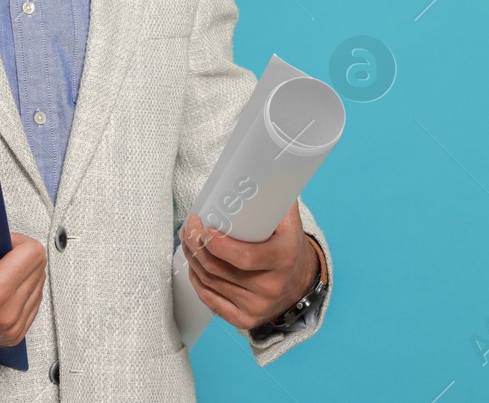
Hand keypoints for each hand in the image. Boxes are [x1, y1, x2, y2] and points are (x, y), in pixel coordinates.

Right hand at [0, 209, 45, 347]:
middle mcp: (7, 314)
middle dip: (19, 256)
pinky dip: (21, 290)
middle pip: (39, 268)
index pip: (34, 253)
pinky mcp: (13, 335)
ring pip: (39, 285)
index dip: (16, 241)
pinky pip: (33, 302)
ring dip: (21, 274)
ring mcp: (12, 328)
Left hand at [179, 202, 319, 331]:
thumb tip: (258, 168)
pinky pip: (210, 300)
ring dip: (192, 259)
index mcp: (283, 259)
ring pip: (210, 282)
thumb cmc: (287, 244)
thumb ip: (275, 196)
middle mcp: (270, 287)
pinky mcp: (244, 320)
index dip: (217, 243)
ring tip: (188, 239)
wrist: (300, 282)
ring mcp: (257, 307)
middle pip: (219, 269)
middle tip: (189, 225)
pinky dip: (196, 281)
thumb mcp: (289, 220)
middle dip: (196, 245)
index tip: (202, 224)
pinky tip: (193, 264)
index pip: (243, 257)